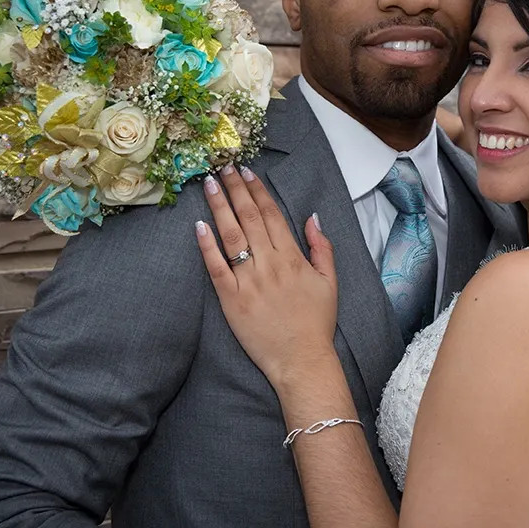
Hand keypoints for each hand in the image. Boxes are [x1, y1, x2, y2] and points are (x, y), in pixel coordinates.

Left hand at [195, 163, 337, 385]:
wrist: (301, 360)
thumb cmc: (316, 323)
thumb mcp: (330, 282)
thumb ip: (321, 247)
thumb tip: (312, 217)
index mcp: (293, 258)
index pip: (272, 215)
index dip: (258, 191)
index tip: (246, 172)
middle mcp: (269, 264)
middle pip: (249, 218)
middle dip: (235, 190)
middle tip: (223, 168)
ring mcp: (248, 281)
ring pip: (231, 236)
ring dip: (220, 208)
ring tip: (209, 186)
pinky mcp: (231, 300)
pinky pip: (216, 267)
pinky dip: (207, 246)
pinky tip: (198, 226)